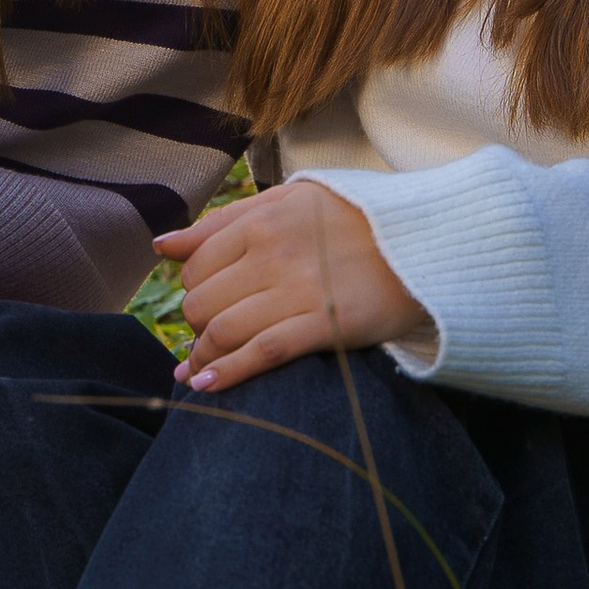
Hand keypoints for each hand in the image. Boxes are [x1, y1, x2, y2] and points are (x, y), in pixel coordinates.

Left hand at [156, 180, 425, 392]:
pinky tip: (207, 386)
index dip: (194, 291)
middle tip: (211, 338)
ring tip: (201, 370)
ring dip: (204, 356)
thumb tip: (162, 246)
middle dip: (198, 326)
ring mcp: (300, 291)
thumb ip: (223, 223)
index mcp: (262, 221)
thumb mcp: (287, 202)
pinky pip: (262, 353)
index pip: (196, 267)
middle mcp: (273, 254)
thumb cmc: (352, 219)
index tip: (208, 305)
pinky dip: (227, 373)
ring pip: (224, 330)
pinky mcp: (327, 326)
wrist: (425, 242)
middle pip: (202, 303)